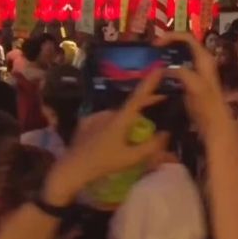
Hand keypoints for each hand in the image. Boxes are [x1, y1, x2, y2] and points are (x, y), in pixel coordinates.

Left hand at [45, 69, 170, 202]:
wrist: (71, 169)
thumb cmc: (103, 163)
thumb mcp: (132, 158)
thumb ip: (152, 146)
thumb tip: (166, 133)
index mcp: (120, 119)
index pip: (139, 97)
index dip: (150, 83)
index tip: (159, 69)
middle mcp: (108, 113)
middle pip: (130, 105)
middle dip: (146, 102)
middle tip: (161, 101)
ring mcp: (94, 116)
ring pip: (117, 114)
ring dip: (128, 117)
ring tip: (135, 128)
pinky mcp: (85, 123)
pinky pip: (104, 119)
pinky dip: (112, 122)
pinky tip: (112, 134)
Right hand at [155, 32, 230, 135]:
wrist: (214, 122)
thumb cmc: (207, 105)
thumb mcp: (195, 87)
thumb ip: (183, 73)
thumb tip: (166, 68)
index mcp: (204, 58)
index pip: (187, 37)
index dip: (171, 36)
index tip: (155, 44)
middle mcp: (203, 60)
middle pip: (184, 43)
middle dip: (168, 44)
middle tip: (152, 50)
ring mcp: (198, 69)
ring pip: (182, 54)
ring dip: (168, 54)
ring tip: (152, 60)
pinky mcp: (193, 79)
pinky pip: (180, 65)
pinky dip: (169, 65)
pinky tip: (159, 73)